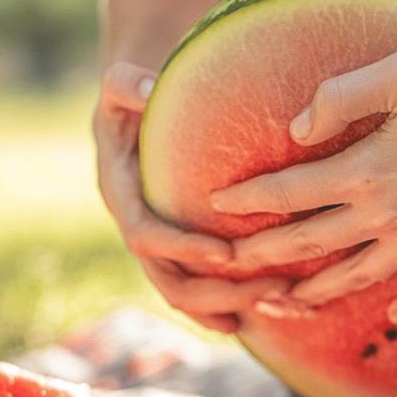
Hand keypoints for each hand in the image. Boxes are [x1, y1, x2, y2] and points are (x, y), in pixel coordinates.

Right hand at [94, 61, 289, 332]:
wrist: (125, 113)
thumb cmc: (129, 95)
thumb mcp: (119, 85)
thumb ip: (127, 84)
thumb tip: (148, 89)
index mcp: (120, 194)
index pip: (144, 235)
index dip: (183, 248)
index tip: (227, 253)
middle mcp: (135, 227)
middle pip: (168, 280)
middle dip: (217, 292)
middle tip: (271, 288)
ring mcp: (153, 245)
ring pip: (183, 293)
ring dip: (227, 305)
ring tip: (277, 303)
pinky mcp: (172, 251)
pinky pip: (195, 288)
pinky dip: (225, 305)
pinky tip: (263, 311)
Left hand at [211, 47, 396, 323]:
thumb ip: (343, 97)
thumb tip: (297, 129)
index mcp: (368, 172)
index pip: (289, 192)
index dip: (248, 199)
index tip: (217, 204)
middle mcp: (390, 219)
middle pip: (311, 244)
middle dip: (265, 256)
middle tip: (231, 266)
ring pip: (360, 277)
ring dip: (320, 290)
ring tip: (292, 301)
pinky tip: (396, 313)